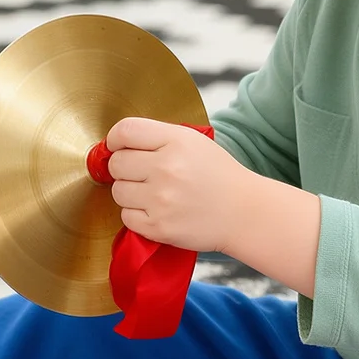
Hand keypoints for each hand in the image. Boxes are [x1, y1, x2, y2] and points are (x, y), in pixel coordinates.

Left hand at [104, 117, 322, 296]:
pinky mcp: (159, 226)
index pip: (125, 131)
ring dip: (129, 193)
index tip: (117, 147)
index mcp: (176, 141)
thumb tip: (115, 143)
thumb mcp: (193, 142)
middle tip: (142, 174)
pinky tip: (157, 211)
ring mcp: (161, 199)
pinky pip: (126, 217)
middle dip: (123, 169)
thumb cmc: (217, 175)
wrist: (244, 212)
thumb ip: (156, 137)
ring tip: (154, 194)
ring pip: (118, 192)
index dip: (114, 140)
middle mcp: (167, 168)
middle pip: (116, 164)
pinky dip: (137, 215)